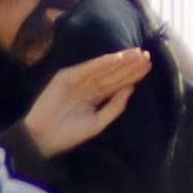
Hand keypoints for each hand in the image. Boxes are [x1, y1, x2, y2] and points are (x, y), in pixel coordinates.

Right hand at [17, 48, 156, 162]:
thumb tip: (131, 88)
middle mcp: (87, 86)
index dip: (132, 75)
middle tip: (147, 56)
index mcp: (95, 97)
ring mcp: (77, 80)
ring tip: (136, 54)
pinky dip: (102, 63)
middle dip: (129, 65)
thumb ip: (115, 106)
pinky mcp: (66, 77)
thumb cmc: (70, 134)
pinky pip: (87, 69)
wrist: (44, 138)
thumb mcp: (98, 122)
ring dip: (119, 61)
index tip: (148, 66)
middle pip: (112, 74)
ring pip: (103, 69)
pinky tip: (116, 58)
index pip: (116, 83)